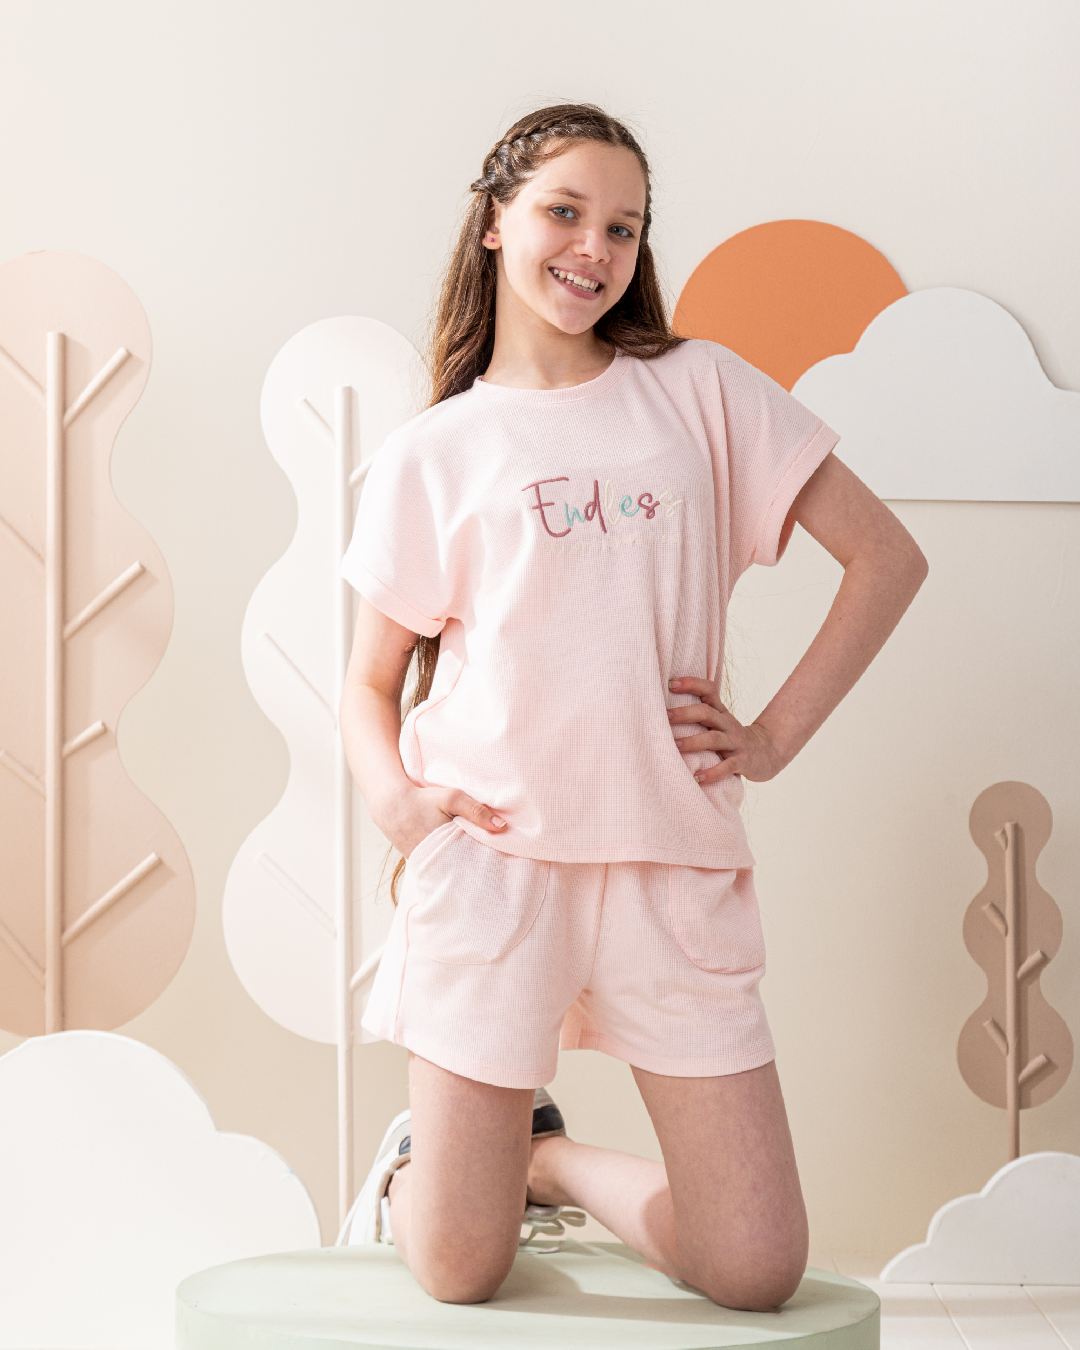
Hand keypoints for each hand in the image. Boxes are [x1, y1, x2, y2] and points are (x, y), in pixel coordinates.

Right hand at [375, 783, 506, 858]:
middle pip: (465, 872)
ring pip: (454, 871)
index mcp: (446, 849)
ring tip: (483, 867)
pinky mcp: (421, 864)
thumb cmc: (423, 800)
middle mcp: (436, 862)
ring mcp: (427, 865)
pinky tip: (463, 861)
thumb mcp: (451, 798)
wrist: (391, 805)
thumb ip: (476, 810)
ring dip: (466, 867)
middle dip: (480, 870)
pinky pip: (442, 868)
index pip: (474, 864)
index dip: (489, 863)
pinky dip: (453, 864)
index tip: (505, 863)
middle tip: (499, 870)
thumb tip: (502, 826)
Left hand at [667, 677, 785, 784]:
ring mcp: (735, 743)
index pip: (709, 690)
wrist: (767, 753)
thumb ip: (699, 713)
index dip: (692, 683)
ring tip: (674, 747)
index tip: (671, 683)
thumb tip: (662, 707)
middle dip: (685, 714)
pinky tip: (697, 778)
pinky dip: (712, 773)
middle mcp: (727, 724)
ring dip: (693, 742)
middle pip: (706, 713)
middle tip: (664, 717)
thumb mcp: (719, 720)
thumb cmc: (732, 737)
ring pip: (714, 739)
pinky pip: (727, 767)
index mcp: (720, 712)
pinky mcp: (742, 762)